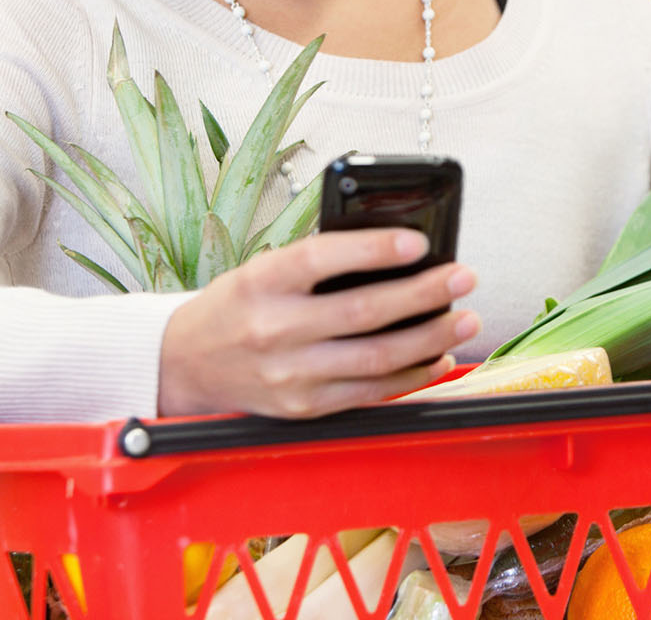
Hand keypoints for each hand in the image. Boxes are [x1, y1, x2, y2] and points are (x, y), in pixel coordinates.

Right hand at [157, 229, 479, 418]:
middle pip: (363, 312)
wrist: (186, 364)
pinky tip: (437, 355)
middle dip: (425, 294)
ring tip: (465, 317)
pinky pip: (370, 393)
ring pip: (376, 358)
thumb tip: (394, 254)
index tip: (419, 242)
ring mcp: (291, 375)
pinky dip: (411, 376)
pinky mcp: (304, 408)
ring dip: (431, 337)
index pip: (323, 259)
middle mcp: (274, 330)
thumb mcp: (262, 270)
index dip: (375, 250)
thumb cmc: (235, 307)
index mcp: (262, 283)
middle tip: (464, 277)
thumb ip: (317, 264)